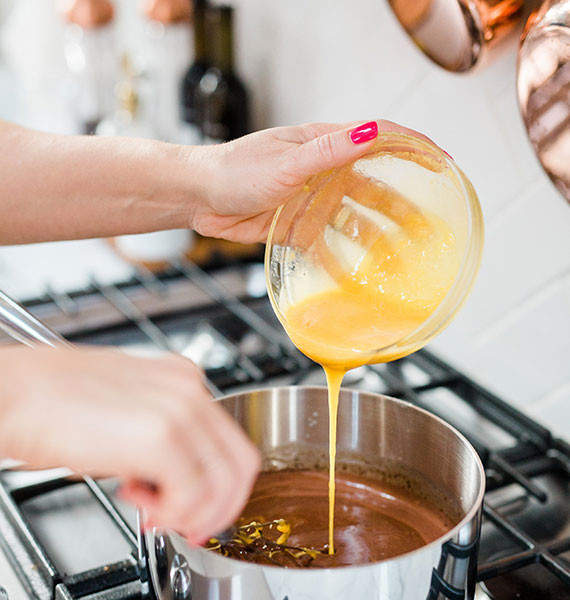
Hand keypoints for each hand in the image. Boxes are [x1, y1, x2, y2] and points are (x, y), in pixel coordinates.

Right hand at [0, 346, 259, 544]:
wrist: (10, 394)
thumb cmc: (48, 403)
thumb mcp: (122, 412)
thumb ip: (160, 442)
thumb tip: (174, 481)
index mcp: (181, 380)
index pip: (231, 444)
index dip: (221, 489)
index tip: (200, 511)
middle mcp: (188, 390)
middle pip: (241, 465)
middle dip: (217, 509)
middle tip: (186, 525)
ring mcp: (178, 410)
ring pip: (225, 483)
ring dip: (193, 514)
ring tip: (154, 514)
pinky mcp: (160, 436)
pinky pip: (193, 493)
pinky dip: (174, 513)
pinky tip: (142, 506)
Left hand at [187, 120, 435, 242]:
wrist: (199, 198)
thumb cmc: (236, 169)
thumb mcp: (286, 161)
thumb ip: (329, 151)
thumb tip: (372, 133)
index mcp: (324, 145)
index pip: (380, 140)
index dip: (414, 149)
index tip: (443, 163)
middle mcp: (324, 172)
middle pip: (375, 188)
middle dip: (403, 206)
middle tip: (428, 227)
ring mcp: (312, 201)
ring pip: (354, 221)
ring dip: (377, 239)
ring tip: (399, 259)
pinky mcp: (298, 227)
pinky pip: (327, 246)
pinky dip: (342, 261)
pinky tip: (356, 278)